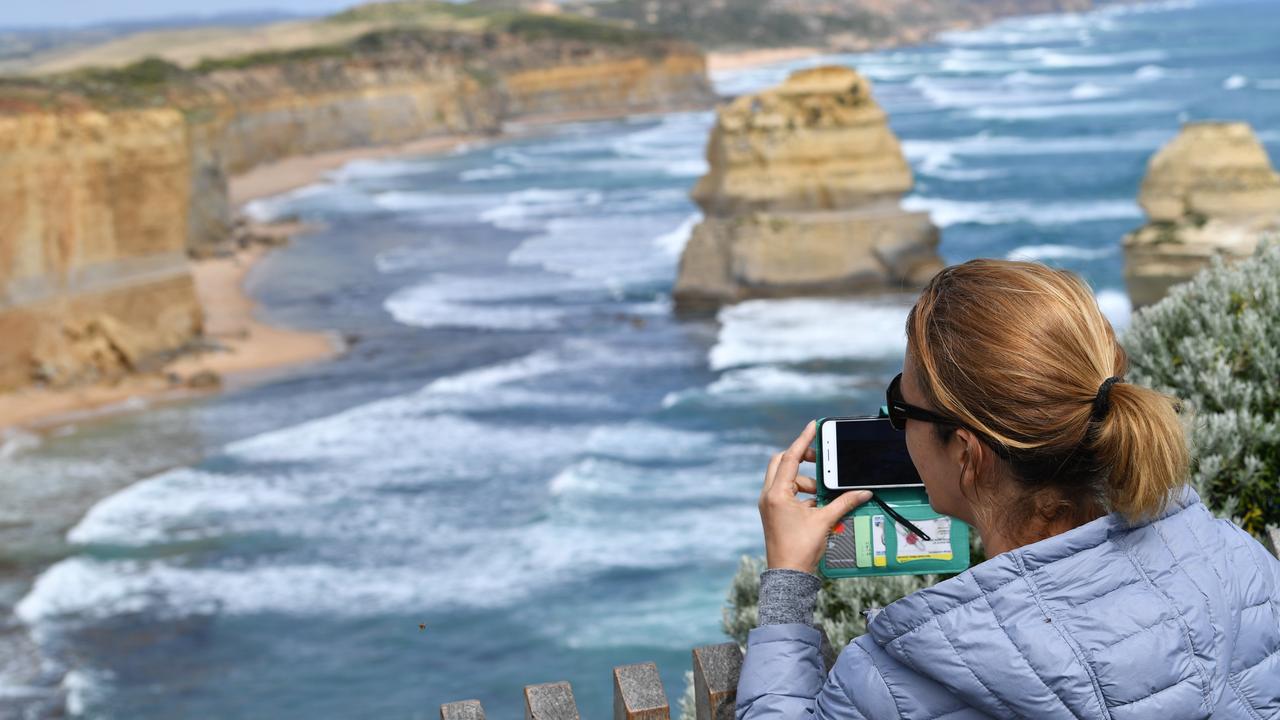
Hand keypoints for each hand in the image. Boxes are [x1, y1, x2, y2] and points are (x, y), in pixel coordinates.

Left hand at [758, 421, 872, 572]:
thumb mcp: (824, 521)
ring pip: (785, 479)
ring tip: (824, 494)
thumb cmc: (800, 549)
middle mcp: (769, 495)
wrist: (788, 575)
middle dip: (801, 459)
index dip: (803, 440)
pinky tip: (818, 504)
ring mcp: (769, 504)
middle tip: (820, 461)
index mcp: (777, 494)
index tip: (813, 426)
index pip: (791, 458)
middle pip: (782, 463)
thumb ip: (843, 502)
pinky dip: (802, 494)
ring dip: (805, 481)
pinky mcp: (774, 513)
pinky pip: (787, 493)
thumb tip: (863, 492)